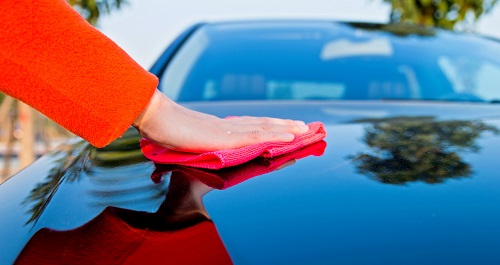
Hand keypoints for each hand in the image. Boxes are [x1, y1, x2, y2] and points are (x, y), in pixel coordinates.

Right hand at [133, 90, 308, 152]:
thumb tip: (178, 158)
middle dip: (285, 126)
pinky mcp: (226, 137)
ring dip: (287, 129)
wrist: (154, 117)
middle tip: (306, 126)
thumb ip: (188, 148)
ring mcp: (228, 131)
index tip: (285, 128)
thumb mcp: (180, 143)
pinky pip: (256, 136)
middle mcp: (228, 127)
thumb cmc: (162, 129)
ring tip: (305, 129)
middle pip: (262, 124)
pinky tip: (290, 136)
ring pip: (264, 128)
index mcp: (219, 128)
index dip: (269, 127)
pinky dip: (275, 135)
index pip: (251, 126)